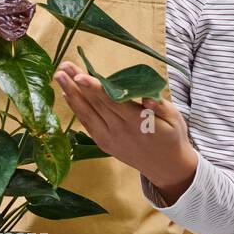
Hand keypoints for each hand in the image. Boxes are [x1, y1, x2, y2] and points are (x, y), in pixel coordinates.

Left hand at [54, 60, 197, 203]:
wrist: (166, 167)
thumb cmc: (171, 137)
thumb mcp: (175, 119)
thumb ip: (161, 106)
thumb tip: (148, 96)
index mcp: (137, 122)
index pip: (112, 102)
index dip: (94, 88)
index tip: (79, 76)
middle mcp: (119, 130)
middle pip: (94, 103)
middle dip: (77, 84)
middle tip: (64, 66)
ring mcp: (108, 138)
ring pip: (86, 113)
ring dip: (71, 93)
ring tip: (59, 76)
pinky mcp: (103, 143)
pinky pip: (86, 123)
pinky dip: (76, 109)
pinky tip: (67, 94)